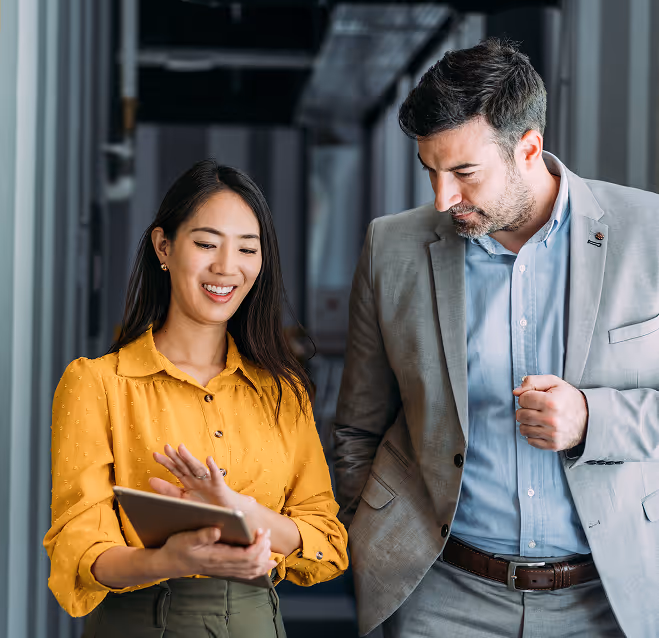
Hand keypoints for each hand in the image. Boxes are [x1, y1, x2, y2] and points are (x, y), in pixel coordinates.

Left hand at [150, 443, 255, 513]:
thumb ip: (167, 490)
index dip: (166, 462)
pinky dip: (213, 468)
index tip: (155, 455)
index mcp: (188, 482)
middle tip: (166, 447)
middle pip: (185, 466)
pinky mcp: (218, 486)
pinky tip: (208, 459)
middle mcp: (197, 479)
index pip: (176, 470)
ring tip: (181, 449)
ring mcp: (207, 481)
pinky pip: (216, 476)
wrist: (224, 514)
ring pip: (197, 468)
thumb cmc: (204, 506)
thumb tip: (150, 480)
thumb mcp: (182, 499)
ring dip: (190, 458)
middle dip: (176, 457)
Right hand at [160, 526, 276, 580]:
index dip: (258, 544)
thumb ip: (202, 535)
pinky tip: (266, 562)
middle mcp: (224, 566)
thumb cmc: (177, 549)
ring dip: (264, 558)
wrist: (169, 563)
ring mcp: (225, 569)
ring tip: (268, 543)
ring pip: (252, 570)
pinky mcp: (224, 569)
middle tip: (265, 532)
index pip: (247, 556)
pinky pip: (246, 573)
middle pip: (253, 563)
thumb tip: (217, 530)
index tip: (261, 530)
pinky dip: (259, 568)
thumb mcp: (185, 538)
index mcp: (218, 557)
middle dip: (264, 548)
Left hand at [513, 375, 587, 450]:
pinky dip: (533, 434)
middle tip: (535, 408)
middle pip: (520, 415)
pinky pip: (530, 441)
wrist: (589, 418)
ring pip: (523, 429)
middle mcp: (552, 420)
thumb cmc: (569, 399)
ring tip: (538, 418)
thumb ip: (533, 382)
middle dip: (524, 410)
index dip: (526, 397)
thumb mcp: (554, 382)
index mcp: (551, 402)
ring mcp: (553, 434)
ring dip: (527, 423)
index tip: (534, 398)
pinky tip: (542, 428)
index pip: (522, 399)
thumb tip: (516, 392)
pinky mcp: (553, 445)